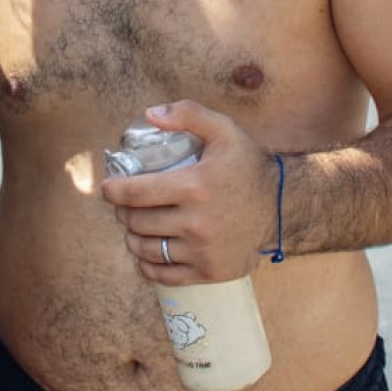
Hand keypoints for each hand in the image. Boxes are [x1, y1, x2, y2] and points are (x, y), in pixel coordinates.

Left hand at [98, 100, 277, 284]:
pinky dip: (148, 267)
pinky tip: (147, 255)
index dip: (113, 191)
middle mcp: (197, 222)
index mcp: (194, 186)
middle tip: (124, 207)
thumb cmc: (249, 165)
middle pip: (138, 222)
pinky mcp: (210, 271)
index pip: (136, 193)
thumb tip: (150, 114)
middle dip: (123, 213)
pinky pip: (165, 276)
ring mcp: (203, 251)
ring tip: (134, 228)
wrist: (284, 206)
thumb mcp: (224, 130)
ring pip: (148, 249)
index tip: (107, 189)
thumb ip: (188, 114)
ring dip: (132, 238)